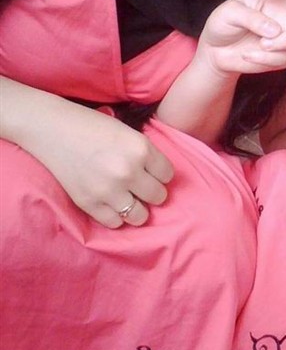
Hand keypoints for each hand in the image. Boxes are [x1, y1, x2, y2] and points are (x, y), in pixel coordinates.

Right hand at [25, 100, 173, 228]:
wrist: (53, 129)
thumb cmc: (93, 126)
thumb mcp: (129, 133)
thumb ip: (146, 155)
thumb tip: (161, 178)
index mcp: (141, 149)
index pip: (168, 175)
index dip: (160, 174)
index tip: (150, 172)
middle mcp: (128, 171)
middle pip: (158, 197)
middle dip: (152, 192)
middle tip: (140, 186)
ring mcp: (108, 190)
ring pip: (140, 216)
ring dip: (137, 208)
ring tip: (128, 198)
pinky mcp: (89, 203)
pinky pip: (115, 223)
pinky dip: (116, 215)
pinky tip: (111, 203)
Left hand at [196, 0, 285, 76]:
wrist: (216, 53)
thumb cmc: (223, 26)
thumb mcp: (229, 13)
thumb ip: (252, 17)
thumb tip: (276, 31)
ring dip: (279, 40)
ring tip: (257, 43)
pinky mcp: (282, 56)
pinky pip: (282, 56)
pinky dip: (262, 56)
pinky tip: (250, 54)